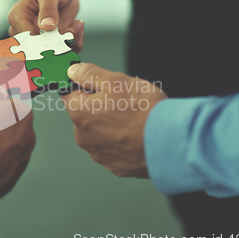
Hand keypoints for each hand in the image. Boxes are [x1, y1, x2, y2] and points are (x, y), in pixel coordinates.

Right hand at [7, 0, 84, 52]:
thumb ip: (48, 8)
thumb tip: (46, 26)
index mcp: (17, 17)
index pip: (27, 39)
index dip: (45, 42)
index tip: (64, 36)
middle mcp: (24, 31)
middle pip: (38, 50)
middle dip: (59, 44)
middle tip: (73, 30)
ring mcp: (37, 39)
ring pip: (52, 54)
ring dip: (69, 44)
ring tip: (76, 25)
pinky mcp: (51, 43)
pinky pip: (62, 52)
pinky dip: (74, 44)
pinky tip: (77, 28)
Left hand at [61, 63, 166, 177]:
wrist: (169, 144)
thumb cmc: (145, 111)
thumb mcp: (116, 80)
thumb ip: (89, 74)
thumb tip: (73, 72)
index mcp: (79, 112)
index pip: (69, 92)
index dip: (84, 85)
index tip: (98, 84)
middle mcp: (82, 136)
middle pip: (84, 113)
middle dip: (99, 105)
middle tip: (123, 101)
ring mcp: (97, 153)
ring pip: (98, 131)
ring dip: (110, 124)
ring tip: (133, 119)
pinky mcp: (113, 165)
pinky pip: (112, 147)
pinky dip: (120, 141)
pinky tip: (136, 134)